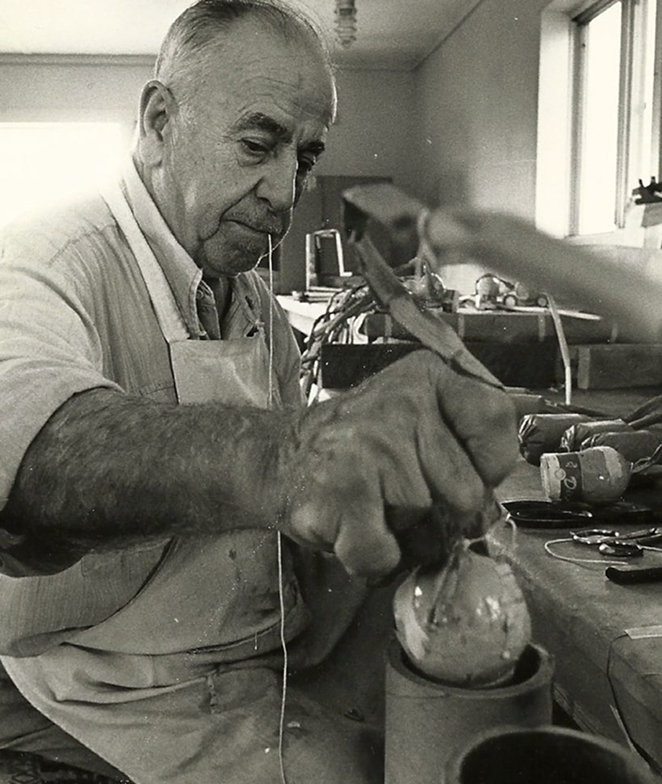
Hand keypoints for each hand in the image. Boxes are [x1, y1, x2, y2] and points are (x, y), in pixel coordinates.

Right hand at [281, 350, 517, 577]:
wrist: (278, 457)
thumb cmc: (357, 449)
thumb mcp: (413, 419)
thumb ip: (459, 450)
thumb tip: (488, 516)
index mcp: (426, 377)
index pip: (496, 419)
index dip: (489, 463)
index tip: (465, 471)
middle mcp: (402, 402)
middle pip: (466, 490)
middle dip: (439, 512)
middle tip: (399, 495)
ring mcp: (372, 445)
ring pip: (426, 524)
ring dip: (400, 533)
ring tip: (369, 505)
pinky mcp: (343, 489)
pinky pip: (385, 552)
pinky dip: (371, 559)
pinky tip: (350, 530)